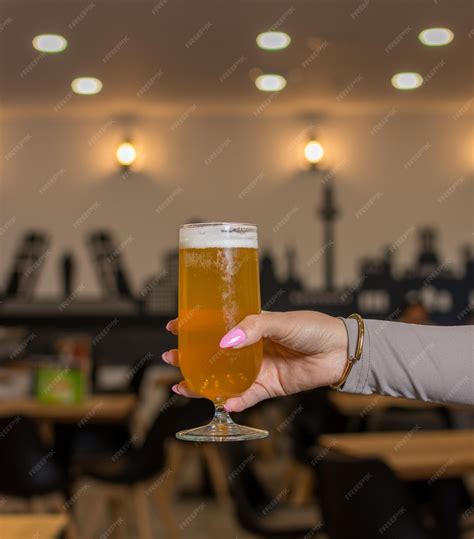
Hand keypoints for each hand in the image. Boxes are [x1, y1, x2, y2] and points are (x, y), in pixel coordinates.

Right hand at [163, 311, 348, 411]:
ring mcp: (257, 368)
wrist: (338, 350)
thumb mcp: (280, 321)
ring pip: (223, 377)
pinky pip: (246, 396)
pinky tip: (219, 402)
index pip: (217, 326)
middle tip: (171, 357)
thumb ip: (253, 329)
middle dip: (191, 357)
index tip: (175, 326)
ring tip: (181, 384)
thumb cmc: (311, 328)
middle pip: (213, 354)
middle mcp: (250, 348)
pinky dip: (232, 401)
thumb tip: (226, 341)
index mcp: (251, 327)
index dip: (195, 326)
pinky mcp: (269, 387)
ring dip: (203, 382)